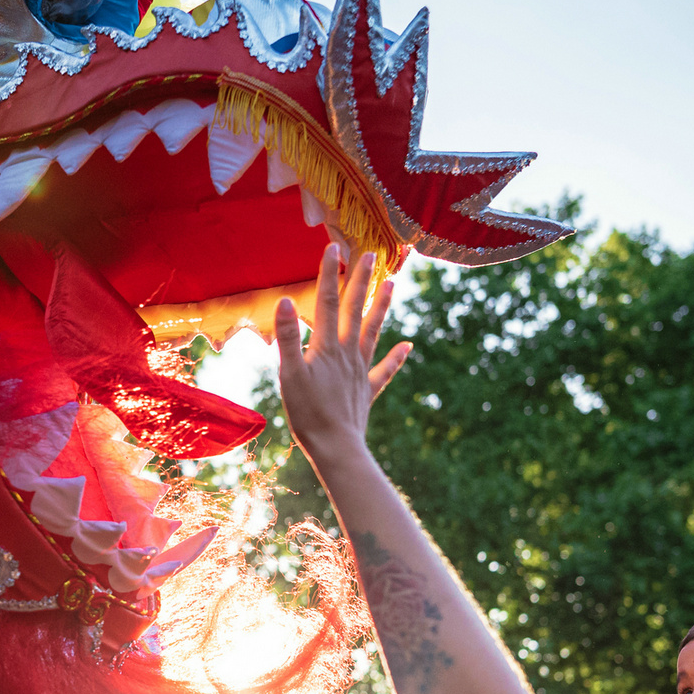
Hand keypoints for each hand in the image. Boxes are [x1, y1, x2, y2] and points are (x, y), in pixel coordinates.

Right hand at [275, 244, 409, 469]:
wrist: (336, 447)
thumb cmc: (308, 414)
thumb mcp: (290, 375)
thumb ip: (288, 337)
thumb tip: (285, 301)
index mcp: (327, 347)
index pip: (326, 302)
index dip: (328, 273)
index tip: (332, 246)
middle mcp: (348, 353)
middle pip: (355, 309)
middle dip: (361, 280)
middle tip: (371, 254)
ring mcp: (361, 370)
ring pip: (373, 331)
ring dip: (381, 306)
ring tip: (392, 284)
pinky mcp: (368, 389)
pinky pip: (385, 370)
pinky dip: (397, 357)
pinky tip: (408, 345)